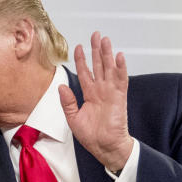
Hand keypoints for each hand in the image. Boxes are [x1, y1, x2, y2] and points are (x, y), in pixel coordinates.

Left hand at [58, 32, 134, 171]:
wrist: (104, 147)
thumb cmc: (91, 136)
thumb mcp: (73, 118)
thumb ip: (67, 102)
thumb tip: (61, 87)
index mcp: (90, 94)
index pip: (85, 72)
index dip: (82, 60)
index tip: (78, 47)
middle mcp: (101, 90)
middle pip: (98, 65)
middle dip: (96, 50)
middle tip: (95, 35)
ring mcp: (111, 93)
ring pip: (109, 68)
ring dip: (108, 54)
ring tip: (105, 40)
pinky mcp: (119, 98)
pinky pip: (121, 80)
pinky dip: (120, 68)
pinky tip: (119, 56)